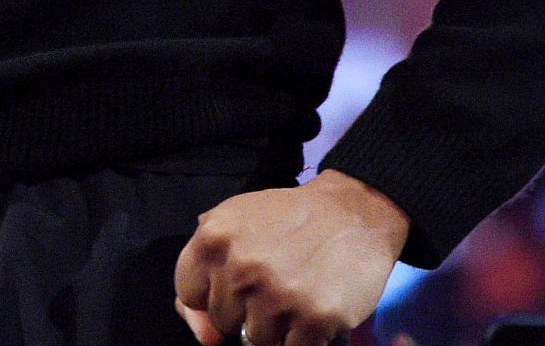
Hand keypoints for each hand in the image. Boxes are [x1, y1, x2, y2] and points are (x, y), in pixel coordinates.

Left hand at [172, 169, 406, 345]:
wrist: (355, 211)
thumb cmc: (292, 220)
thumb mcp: (236, 222)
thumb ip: (205, 269)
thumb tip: (203, 333)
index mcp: (214, 238)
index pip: (188, 295)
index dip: (210, 296)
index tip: (233, 288)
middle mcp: (241, 267)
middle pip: (223, 321)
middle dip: (246, 309)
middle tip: (273, 282)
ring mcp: (278, 295)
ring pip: (256, 341)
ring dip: (276, 326)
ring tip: (294, 294)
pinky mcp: (316, 317)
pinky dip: (303, 337)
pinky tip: (312, 307)